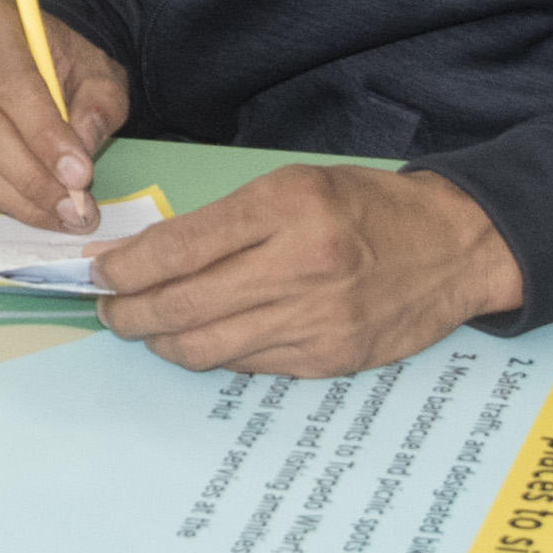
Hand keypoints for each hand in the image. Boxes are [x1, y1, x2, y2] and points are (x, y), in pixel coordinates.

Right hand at [0, 0, 127, 233]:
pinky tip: (26, 205)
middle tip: (73, 209)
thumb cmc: (57, 61)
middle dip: (30, 177)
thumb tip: (83, 145)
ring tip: (58, 215)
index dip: (45, 134)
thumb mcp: (96, 71)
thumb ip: (100, 104)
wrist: (21, 55)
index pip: (12, 83)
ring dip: (13, 197)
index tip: (80, 175)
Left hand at [95, 163, 524, 374]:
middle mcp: (299, 265)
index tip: (99, 271)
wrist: (453, 247)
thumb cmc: (364, 208)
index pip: (180, 247)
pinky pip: (247, 365)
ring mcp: (316, 319)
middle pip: (182, 305)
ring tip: (145, 327)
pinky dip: (214, 353)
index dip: (126, 266)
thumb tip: (150, 256)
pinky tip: (203, 337)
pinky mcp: (328, 360)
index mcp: (286, 208)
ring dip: (161, 341)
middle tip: (107, 309)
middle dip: (128, 312)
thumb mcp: (292, 187)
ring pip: (206, 346)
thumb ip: (224, 222)